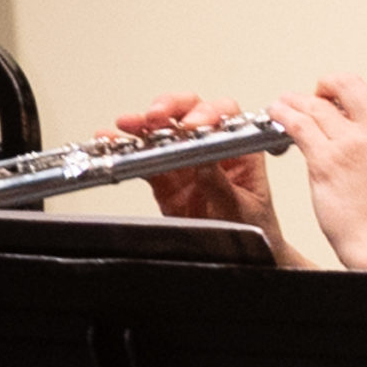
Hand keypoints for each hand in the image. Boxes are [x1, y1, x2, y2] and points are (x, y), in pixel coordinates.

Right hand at [115, 93, 297, 257]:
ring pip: (164, 132)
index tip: (192, 125)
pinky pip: (144, 160)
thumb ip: (222, 186)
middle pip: (191, 112)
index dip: (208, 113)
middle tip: (156, 116)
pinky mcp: (166, 180)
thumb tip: (205, 162)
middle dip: (171, 108)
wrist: (243, 258)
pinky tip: (111, 140)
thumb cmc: (255, 230)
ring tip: (127, 123)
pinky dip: (127, 150)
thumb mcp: (243, 210)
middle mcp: (212, 150)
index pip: (226, 116)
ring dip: (144, 125)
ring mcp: (187, 162)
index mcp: (241, 151)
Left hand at [266, 62, 366, 272]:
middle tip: (323, 96)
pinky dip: (282, 114)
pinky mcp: (326, 160)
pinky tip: (279, 115)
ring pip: (316, 101)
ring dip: (297, 100)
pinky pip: (297, 123)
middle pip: (348, 80)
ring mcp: (353, 142)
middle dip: (329, 85)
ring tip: (289, 105)